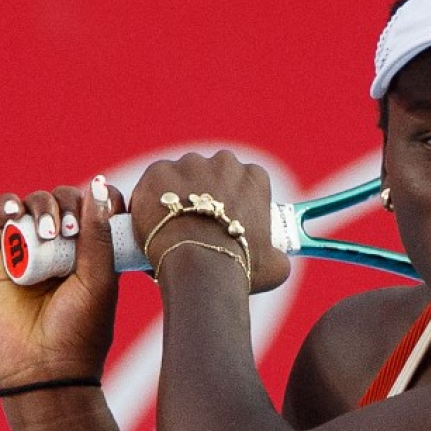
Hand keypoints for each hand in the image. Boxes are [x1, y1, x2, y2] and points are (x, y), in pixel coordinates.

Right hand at [0, 177, 121, 389]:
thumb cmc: (80, 328)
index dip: (100, 199)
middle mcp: (63, 248)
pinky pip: (0, 216)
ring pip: (34, 203)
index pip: (98, 207)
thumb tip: (99, 186)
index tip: (105, 208)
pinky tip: (14, 214)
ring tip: (46, 233)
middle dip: (68, 203)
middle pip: (65, 199)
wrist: (41, 367)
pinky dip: (6, 205)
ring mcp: (30, 250)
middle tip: (69, 231)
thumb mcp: (100, 280)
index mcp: (96, 253)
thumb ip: (99, 234)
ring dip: (42, 205)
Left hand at [129, 150, 290, 292]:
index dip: (235, 200)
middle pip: (212, 173)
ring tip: (173, 226)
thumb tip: (278, 260)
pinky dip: (152, 199)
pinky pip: (154, 182)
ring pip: (181, 176)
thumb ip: (277, 255)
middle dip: (205, 192)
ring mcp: (189, 164)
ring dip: (177, 194)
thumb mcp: (274, 265)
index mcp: (255, 177)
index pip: (245, 180)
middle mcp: (224, 162)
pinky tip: (155, 221)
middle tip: (198, 223)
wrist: (199, 268)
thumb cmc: (240, 267)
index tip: (226, 219)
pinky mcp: (159, 172)